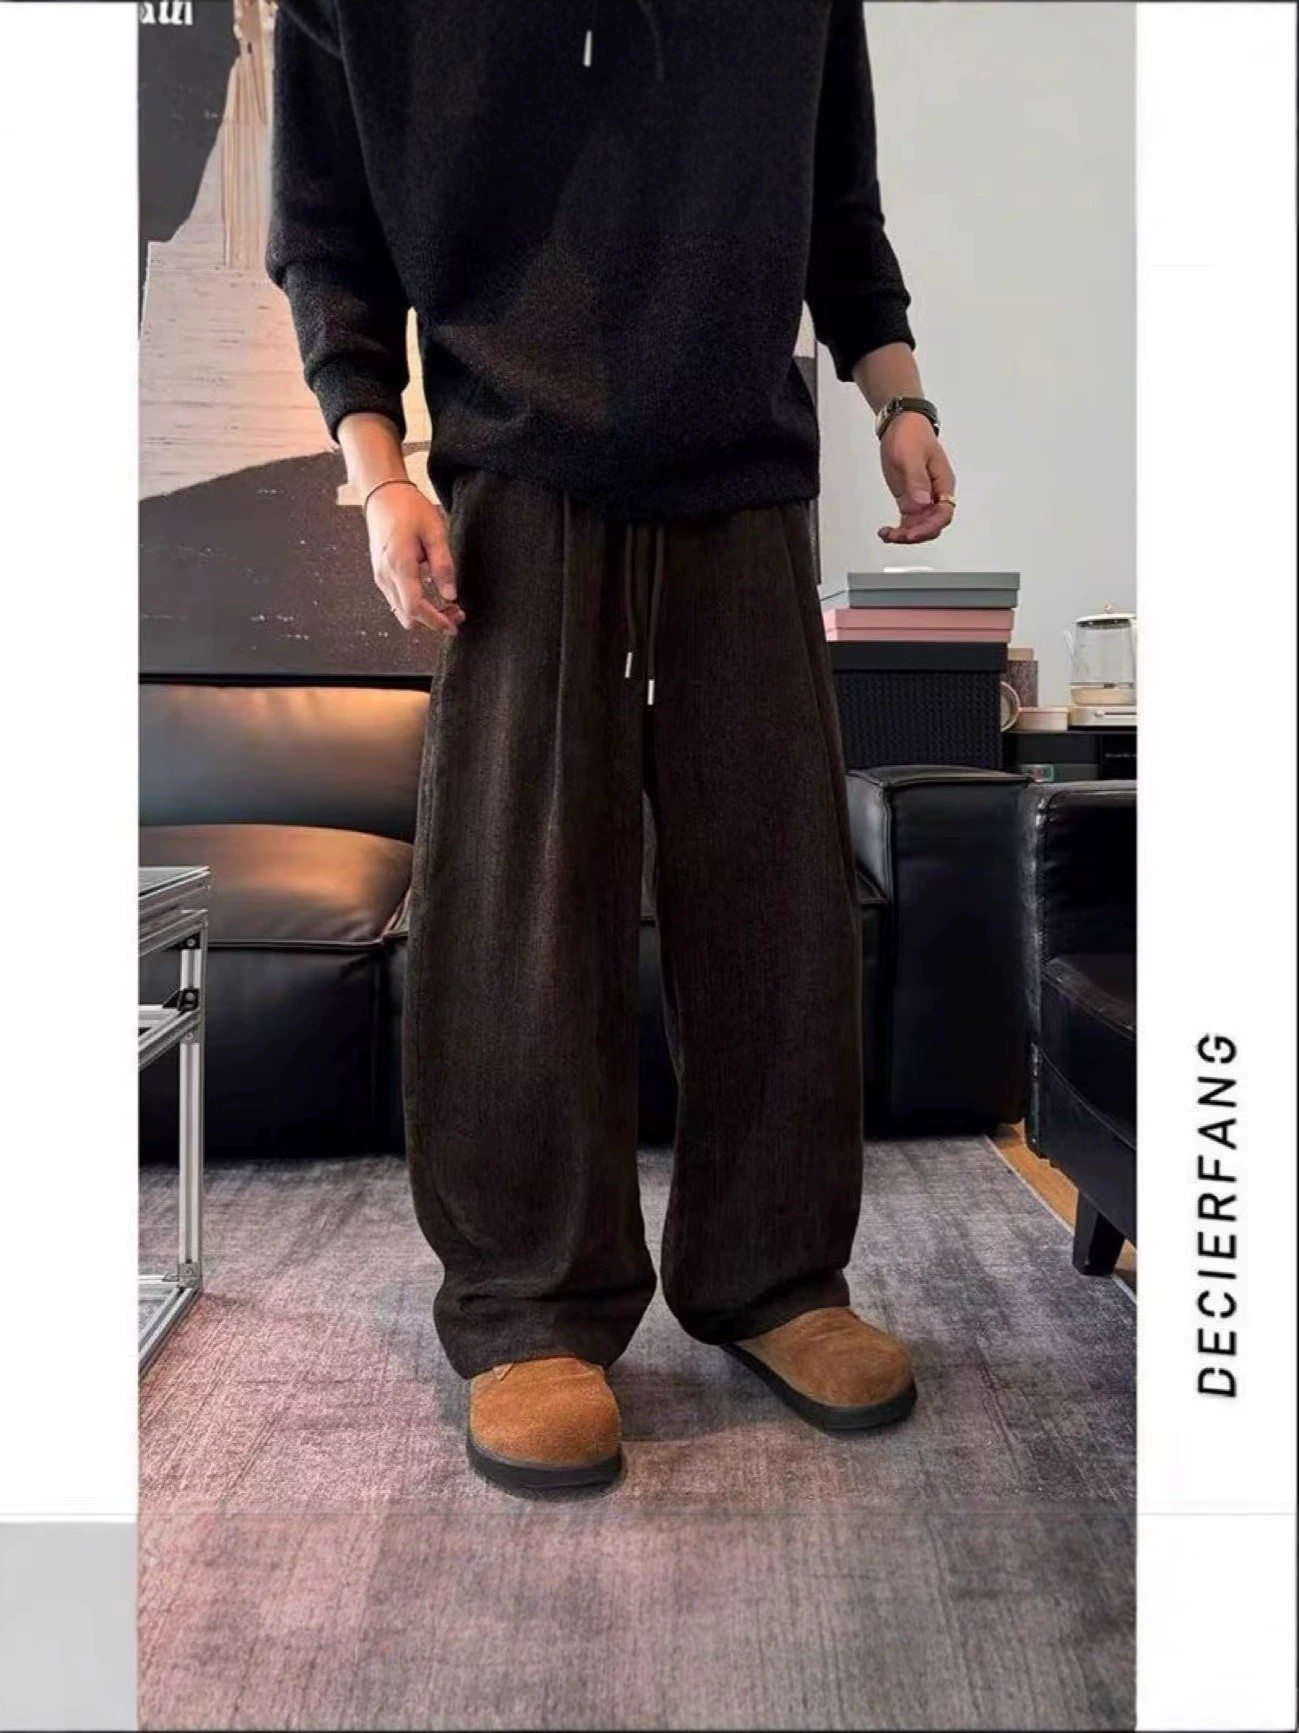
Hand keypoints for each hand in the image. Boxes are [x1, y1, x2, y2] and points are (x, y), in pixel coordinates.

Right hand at [366, 481, 464, 634]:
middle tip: (457, 612)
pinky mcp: (381, 574)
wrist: (382, 494)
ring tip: (448, 604)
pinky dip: (415, 605)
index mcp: (399, 565)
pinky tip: (432, 593)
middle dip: (432, 621)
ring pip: (401, 611)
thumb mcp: (435, 532)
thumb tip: (451, 595)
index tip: (454, 626)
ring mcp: (380, 576)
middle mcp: (385, 576)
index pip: (415, 608)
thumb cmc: (409, 508)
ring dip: (425, 614)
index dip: (435, 622)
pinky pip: (397, 600)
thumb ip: (443, 565)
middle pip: (407, 616)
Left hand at [877, 413, 956, 544]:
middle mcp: (935, 494)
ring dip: (905, 534)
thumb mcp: (912, 456)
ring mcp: (922, 497)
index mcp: (943, 483)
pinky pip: (909, 520)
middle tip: (896, 536)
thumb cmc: (911, 435)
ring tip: (887, 535)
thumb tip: (921, 504)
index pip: (943, 514)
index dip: (929, 526)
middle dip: (916, 534)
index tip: (911, 532)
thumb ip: (917, 481)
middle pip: (933, 524)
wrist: (902, 424)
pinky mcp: (910, 497)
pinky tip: (886, 532)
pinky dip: (899, 529)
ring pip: (920, 525)